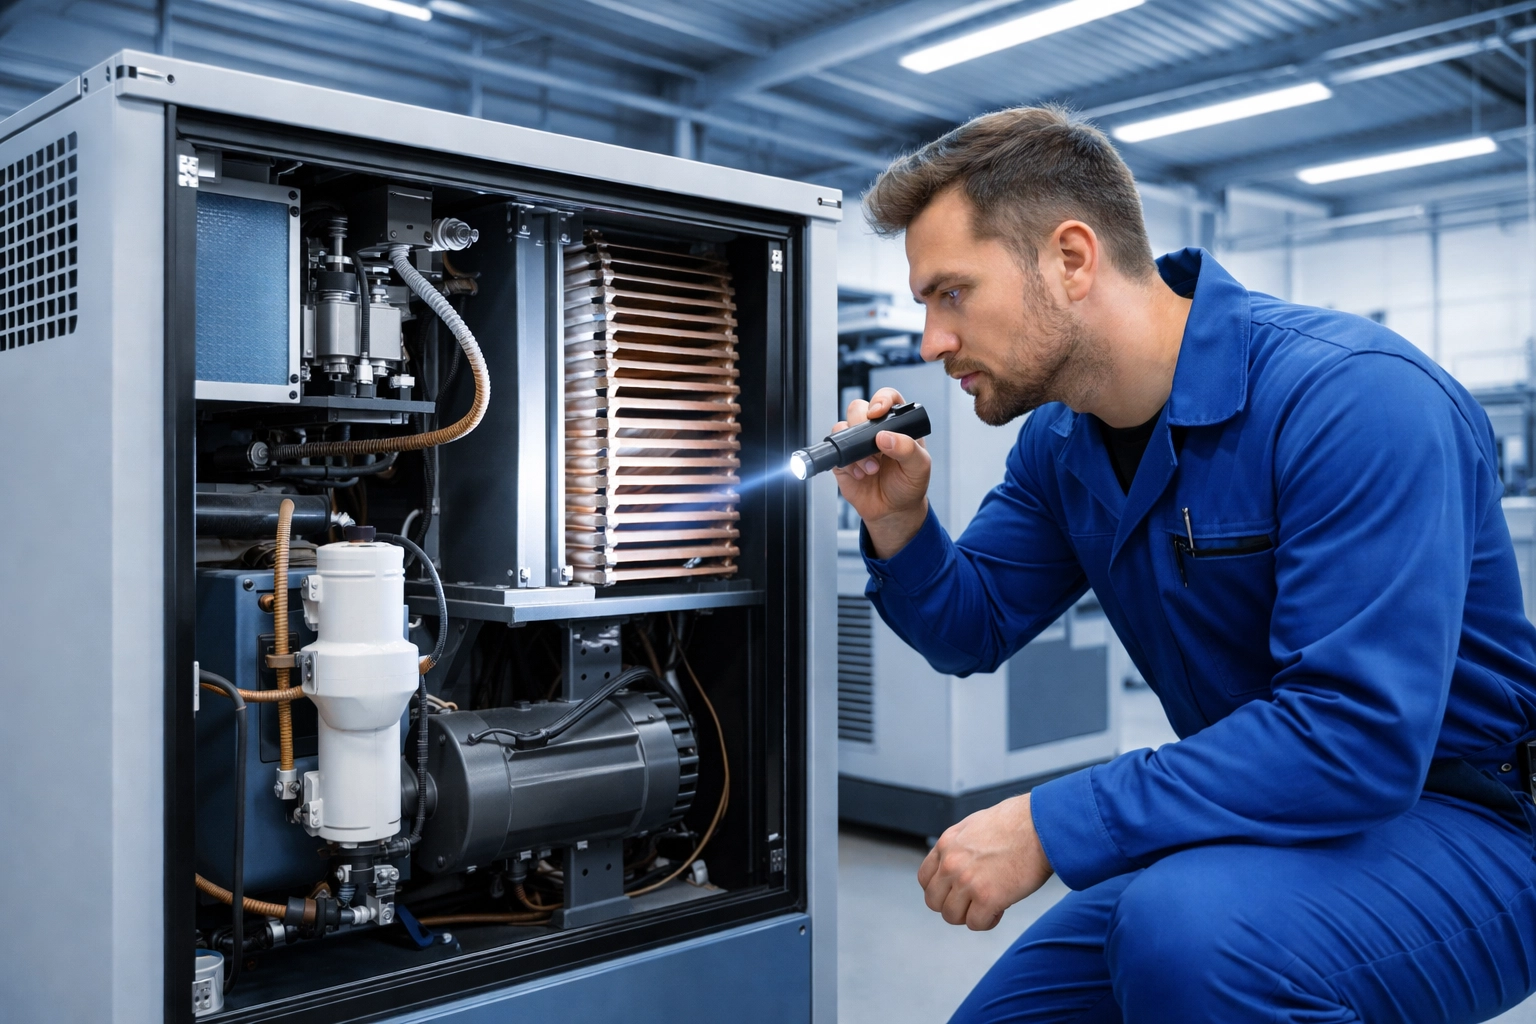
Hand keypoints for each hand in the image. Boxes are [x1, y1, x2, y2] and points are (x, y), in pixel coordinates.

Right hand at [832, 387, 931, 557]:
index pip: (887, 399)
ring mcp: (857, 443)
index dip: (880, 400)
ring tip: (872, 468)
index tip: (878, 413)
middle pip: (858, 408)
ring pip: (842, 428)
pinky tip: (861, 474)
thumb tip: (885, 436)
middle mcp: (875, 430)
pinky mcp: (843, 459)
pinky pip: (835, 451)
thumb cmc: (909, 485)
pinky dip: (846, 463)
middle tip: (875, 447)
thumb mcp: (919, 467)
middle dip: (862, 425)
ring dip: (855, 449)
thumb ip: (908, 449)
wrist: (893, 511)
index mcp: (897, 424)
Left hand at [917, 792, 1053, 930]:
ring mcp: (966, 882)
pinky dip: (987, 921)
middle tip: (972, 902)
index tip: (954, 892)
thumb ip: (960, 846)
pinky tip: (1000, 909)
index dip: (940, 890)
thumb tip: (959, 863)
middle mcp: (951, 864)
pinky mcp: (987, 898)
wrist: (1041, 826)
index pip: (925, 879)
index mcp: (947, 844)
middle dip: (952, 905)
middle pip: (934, 902)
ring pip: (951, 916)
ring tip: (988, 906)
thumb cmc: (1017, 823)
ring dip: (969, 915)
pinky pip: (975, 924)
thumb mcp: (975, 825)